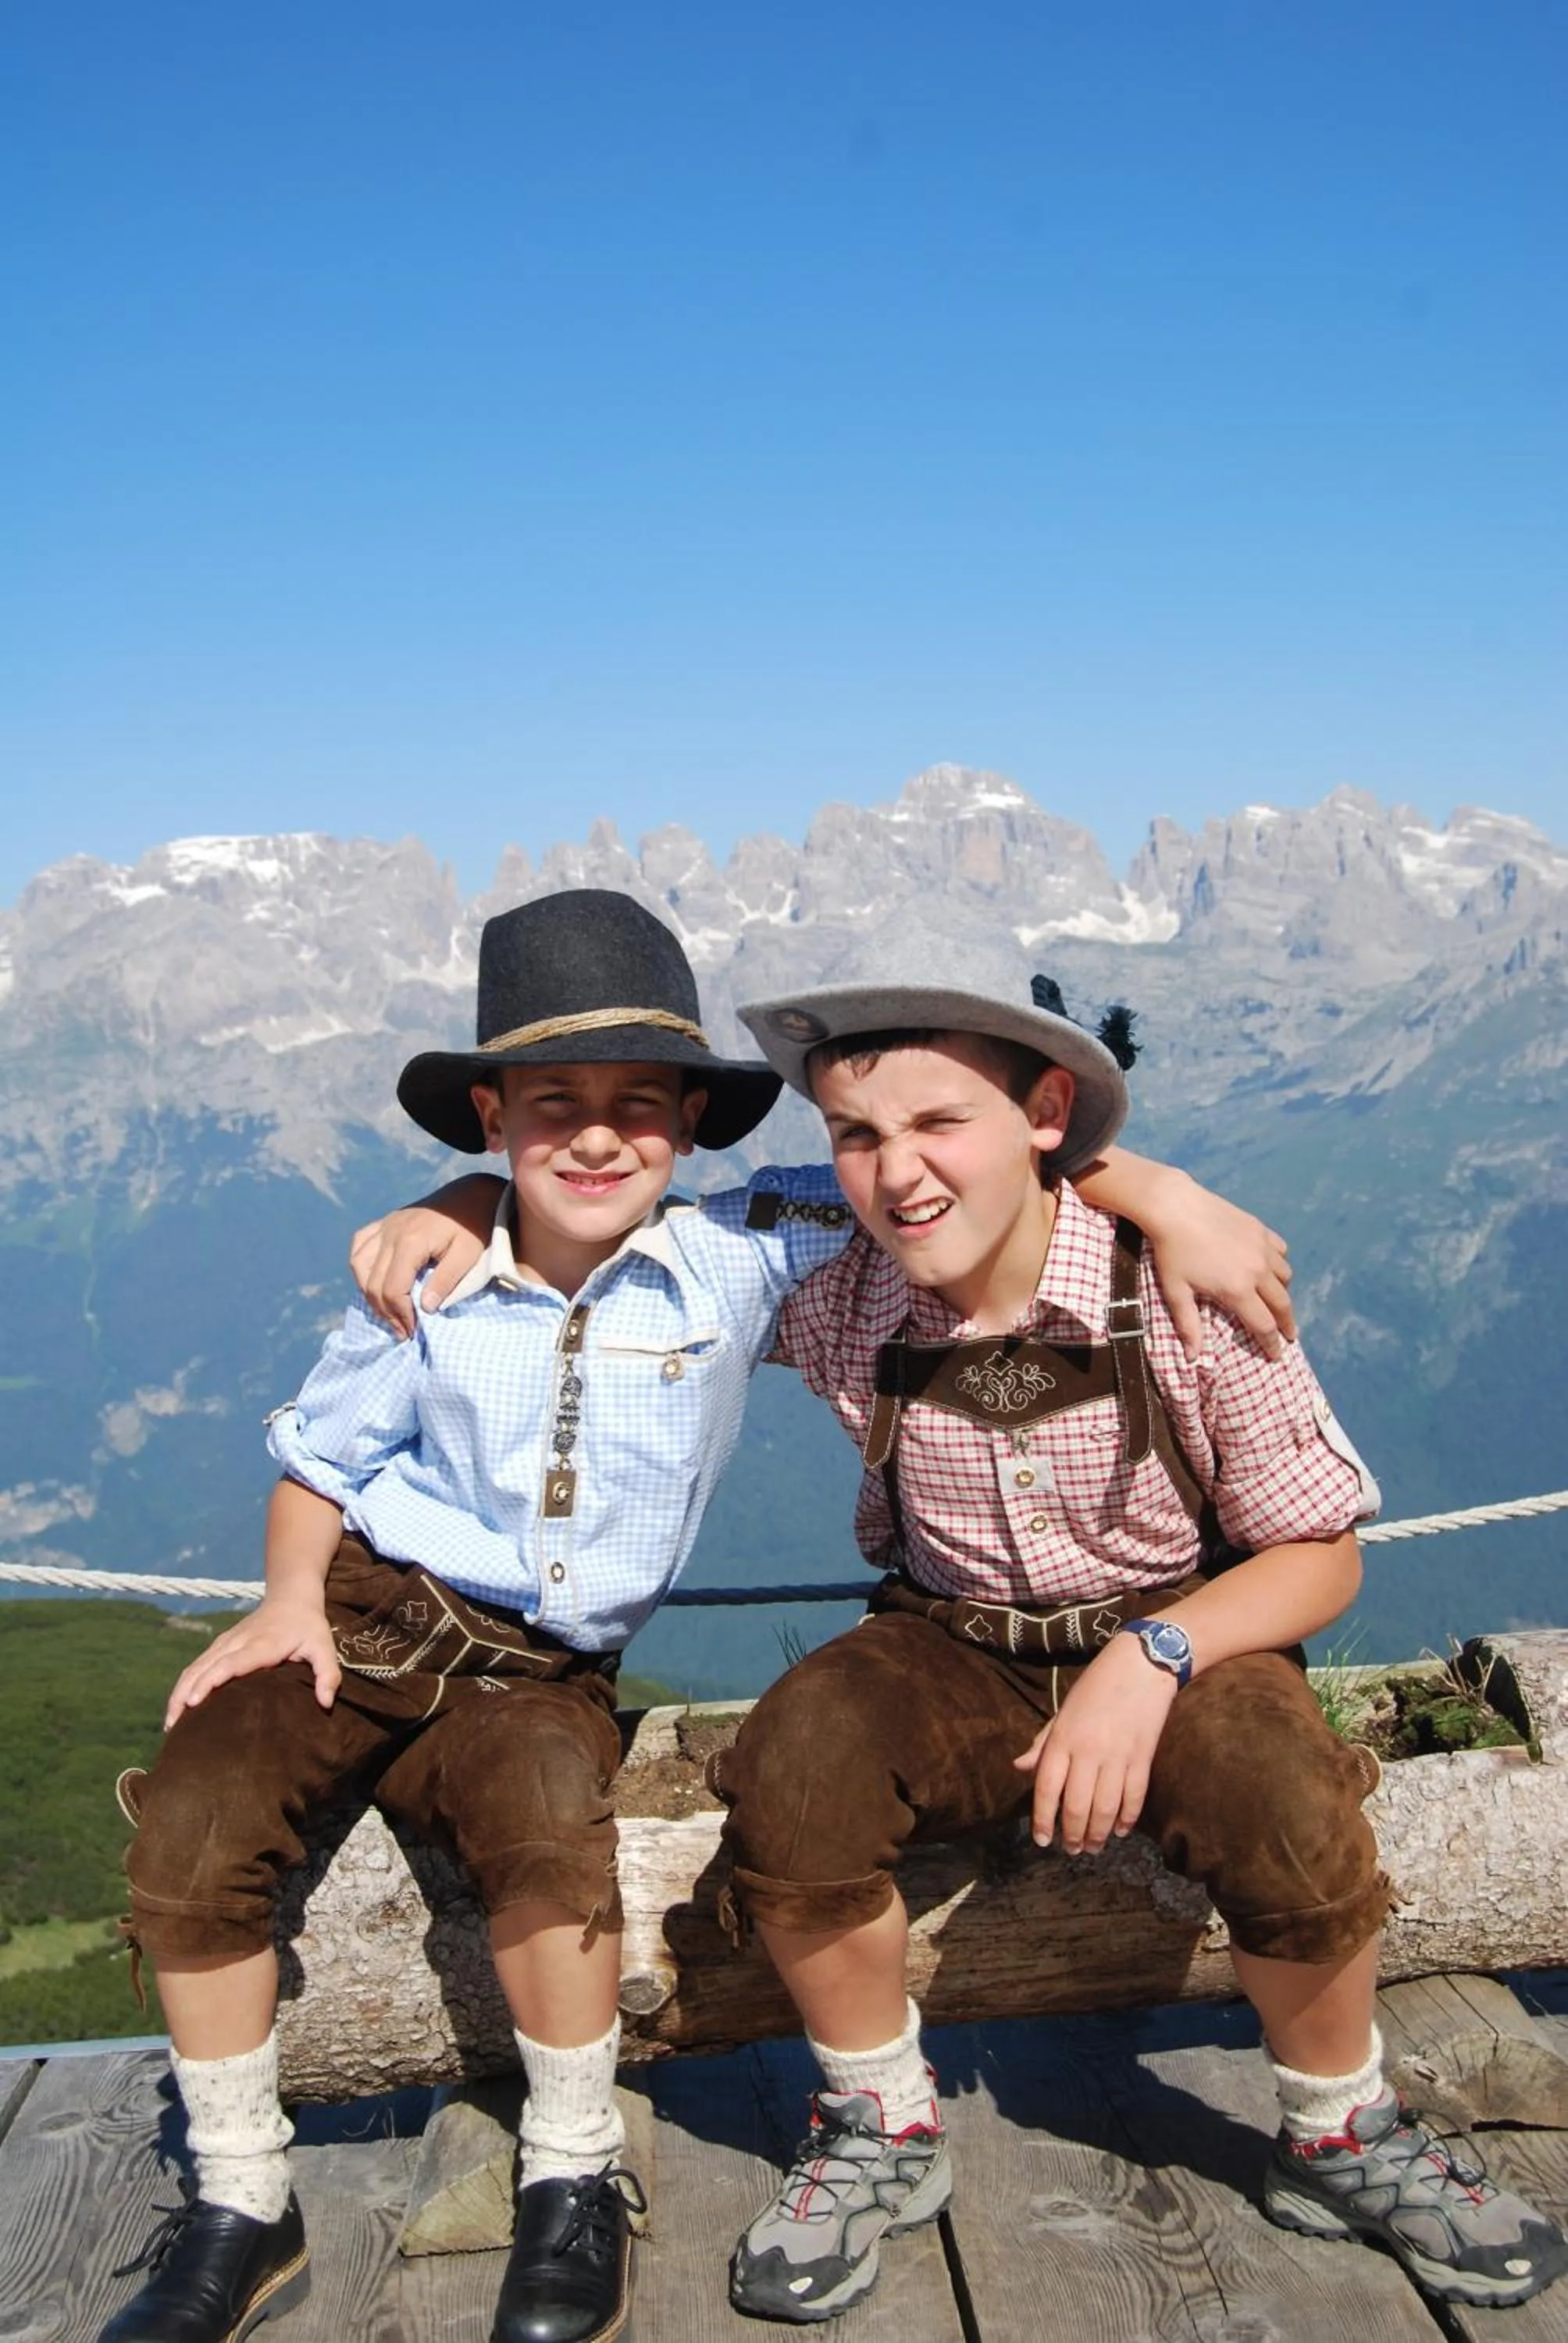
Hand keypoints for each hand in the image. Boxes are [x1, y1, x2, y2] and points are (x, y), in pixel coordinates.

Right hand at [164, 1597, 340, 1728]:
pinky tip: (178, 1708)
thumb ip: (328, 1673)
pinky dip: (184, 1686)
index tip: (193, 1701)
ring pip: (195, 1667)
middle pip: (204, 1667)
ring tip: (170, 1725)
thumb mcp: (325, 1647)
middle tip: (173, 1727)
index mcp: (262, 1644)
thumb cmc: (308, 1627)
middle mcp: (237, 1642)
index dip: (210, 1681)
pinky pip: (196, 1666)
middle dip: (186, 1694)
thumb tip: (326, 1702)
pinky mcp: (220, 1645)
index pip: (230, 1663)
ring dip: (179, 1693)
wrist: (291, 1597)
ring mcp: (225, 1642)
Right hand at [350, 1196, 491, 1335]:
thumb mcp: (468, 1255)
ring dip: (369, 1292)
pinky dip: (360, 1266)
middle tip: (402, 1330)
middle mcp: (390, 1232)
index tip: (411, 1330)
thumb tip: (425, 1308)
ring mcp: (385, 1225)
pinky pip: (360, 1245)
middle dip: (385, 1311)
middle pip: (372, 1281)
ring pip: (358, 1265)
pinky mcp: (385, 1222)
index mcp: (410, 1241)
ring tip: (388, 1311)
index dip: (399, 1314)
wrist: (472, 1195)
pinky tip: (371, 1280)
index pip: (392, 1288)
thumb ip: (446, 1281)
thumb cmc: (474, 1226)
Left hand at [1012, 1634, 1179, 1853]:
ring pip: (1106, 1808)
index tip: (1041, 1840)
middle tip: (1071, 1850)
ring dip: (1098, 1834)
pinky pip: (1134, 1797)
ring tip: (1093, 1847)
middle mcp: (1088, 1751)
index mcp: (1063, 1739)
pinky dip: (1127, 1819)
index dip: (1042, 1819)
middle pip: (1076, 1805)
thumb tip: (1019, 1768)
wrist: (1140, 1665)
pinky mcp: (1143, 1758)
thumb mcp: (1063, 1712)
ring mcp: (1118, 1756)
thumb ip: (1043, 1744)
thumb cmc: (1095, 1687)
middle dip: (1072, 1834)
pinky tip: (1121, 1831)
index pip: (1046, 1788)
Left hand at [1145, 1175, 1294, 1361]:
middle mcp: (1257, 1271)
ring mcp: (1262, 1247)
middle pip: (1282, 1305)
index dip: (1271, 1344)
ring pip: (1286, 1277)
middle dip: (1287, 1324)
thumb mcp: (1176, 1291)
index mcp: (1238, 1290)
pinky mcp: (1260, 1229)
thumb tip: (1192, 1358)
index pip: (1264, 1326)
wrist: (1174, 1206)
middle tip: (1290, 1336)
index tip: (1277, 1356)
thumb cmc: (1172, 1251)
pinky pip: (1281, 1251)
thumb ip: (1188, 1325)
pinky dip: (1280, 1263)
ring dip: (1284, 1293)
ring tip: (1278, 1302)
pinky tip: (1272, 1267)